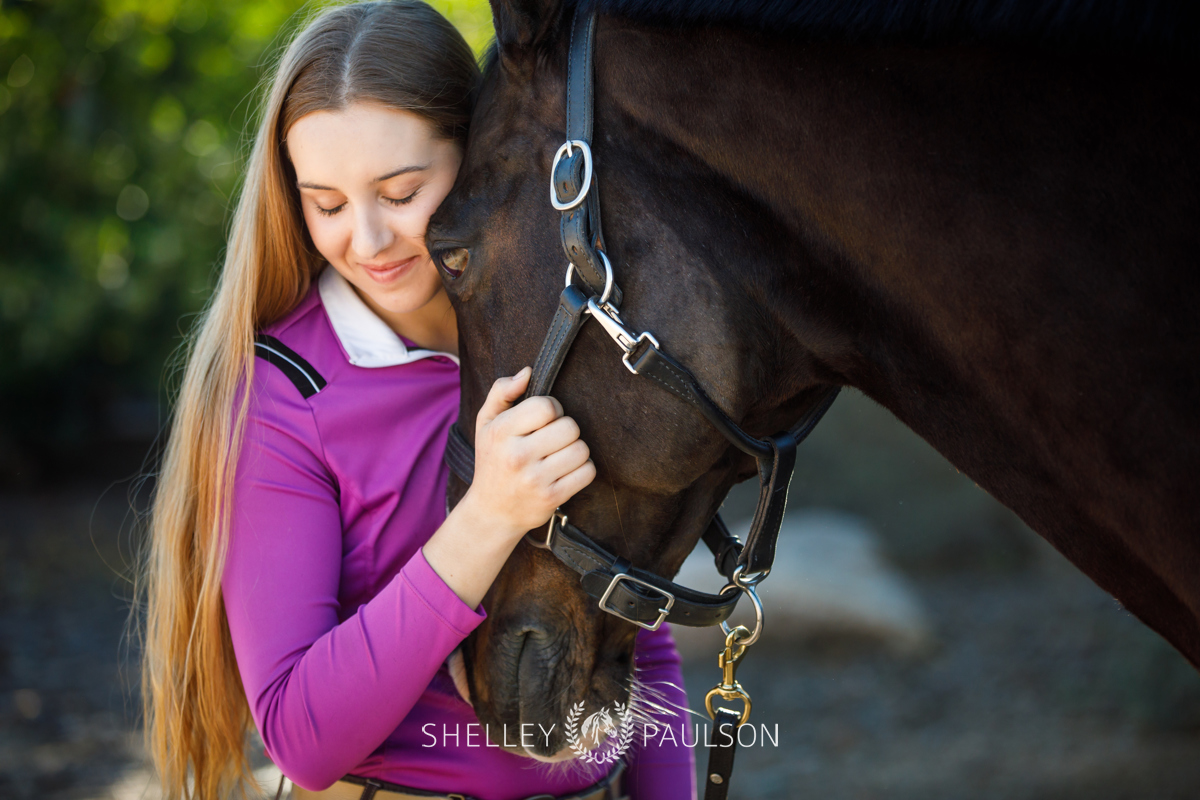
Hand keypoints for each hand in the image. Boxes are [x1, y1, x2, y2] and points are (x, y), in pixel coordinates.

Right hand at [462, 366, 595, 539]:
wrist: (491, 513)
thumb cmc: (492, 461)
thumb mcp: (486, 423)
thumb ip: (502, 391)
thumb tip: (527, 372)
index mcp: (501, 432)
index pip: (546, 406)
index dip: (553, 408)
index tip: (545, 420)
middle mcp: (517, 456)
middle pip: (570, 427)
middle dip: (566, 430)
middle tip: (552, 440)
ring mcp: (535, 479)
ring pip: (581, 450)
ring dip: (575, 451)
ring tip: (558, 457)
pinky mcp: (552, 498)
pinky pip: (587, 472)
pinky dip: (582, 470)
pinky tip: (566, 472)